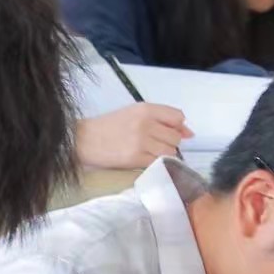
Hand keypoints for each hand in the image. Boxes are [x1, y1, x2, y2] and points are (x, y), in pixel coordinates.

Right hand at [75, 103, 191, 170]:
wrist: (84, 140)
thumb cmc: (108, 127)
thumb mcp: (133, 114)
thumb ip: (160, 119)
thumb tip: (188, 133)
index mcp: (145, 109)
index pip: (177, 117)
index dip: (177, 127)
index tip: (169, 133)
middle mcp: (146, 123)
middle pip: (175, 136)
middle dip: (169, 143)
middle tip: (154, 145)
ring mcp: (141, 141)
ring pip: (170, 151)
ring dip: (164, 154)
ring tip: (148, 153)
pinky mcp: (136, 158)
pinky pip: (158, 162)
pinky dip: (156, 163)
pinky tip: (145, 160)